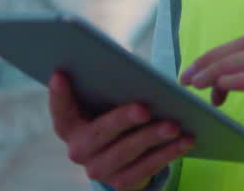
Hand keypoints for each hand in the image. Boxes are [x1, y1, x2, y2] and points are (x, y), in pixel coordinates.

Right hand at [47, 71, 194, 189]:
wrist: (123, 158)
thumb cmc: (114, 115)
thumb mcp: (107, 101)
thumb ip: (109, 85)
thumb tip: (127, 65)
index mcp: (69, 126)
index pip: (60, 109)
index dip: (58, 94)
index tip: (60, 74)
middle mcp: (78, 150)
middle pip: (99, 133)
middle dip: (123, 120)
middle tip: (144, 108)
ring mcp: (99, 169)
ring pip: (127, 152)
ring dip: (152, 138)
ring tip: (174, 125)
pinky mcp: (121, 183)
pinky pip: (146, 168)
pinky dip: (168, 153)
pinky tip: (185, 140)